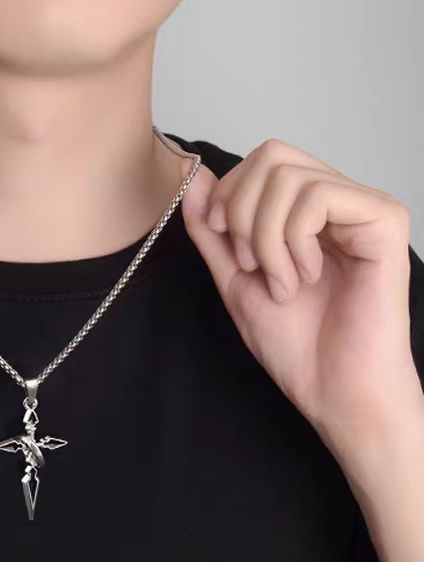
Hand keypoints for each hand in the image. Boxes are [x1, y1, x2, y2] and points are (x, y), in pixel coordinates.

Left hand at [180, 138, 420, 450]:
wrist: (334, 389)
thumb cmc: (295, 344)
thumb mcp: (234, 279)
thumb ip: (212, 230)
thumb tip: (194, 174)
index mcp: (304, 212)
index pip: (259, 160)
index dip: (228, 198)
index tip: (227, 248)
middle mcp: (336, 201)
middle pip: (271, 154)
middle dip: (241, 212)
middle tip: (251, 266)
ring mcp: (362, 207)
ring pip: (288, 176)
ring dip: (266, 238)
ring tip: (283, 284)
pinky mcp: (384, 220)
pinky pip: (319, 197)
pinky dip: (294, 241)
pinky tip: (306, 277)